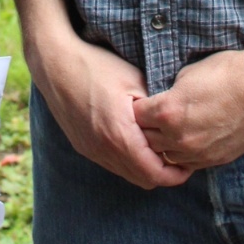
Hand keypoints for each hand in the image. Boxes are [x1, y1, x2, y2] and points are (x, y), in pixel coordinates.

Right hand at [30, 31, 192, 190]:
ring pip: (126, 173)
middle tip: (178, 157)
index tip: (188, 163)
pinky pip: (111, 163)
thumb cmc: (97, 66)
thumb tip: (176, 121)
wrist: (55, 63)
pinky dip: (127, 160)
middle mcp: (104, 150)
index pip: (155, 174)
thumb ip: (156, 107)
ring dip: (144, 168)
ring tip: (158, 148)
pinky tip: (134, 140)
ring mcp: (90, 150)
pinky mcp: (82, 145)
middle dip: (163, 173)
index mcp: (120, 136)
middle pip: (142, 180)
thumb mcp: (134, 80)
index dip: (176, 174)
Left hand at [133, 50, 243, 169]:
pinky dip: (182, 154)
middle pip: (147, 141)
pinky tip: (186, 140)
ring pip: (166, 156)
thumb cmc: (226, 73)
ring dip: (162, 145)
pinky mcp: (215, 160)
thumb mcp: (187, 74)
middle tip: (149, 118)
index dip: (137, 107)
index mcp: (168, 112)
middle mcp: (179, 137)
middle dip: (145, 128)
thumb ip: (169, 93)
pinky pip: (188, 163)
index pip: (136, 116)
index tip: (140, 103)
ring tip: (167, 130)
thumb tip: (161, 101)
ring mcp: (198, 153)